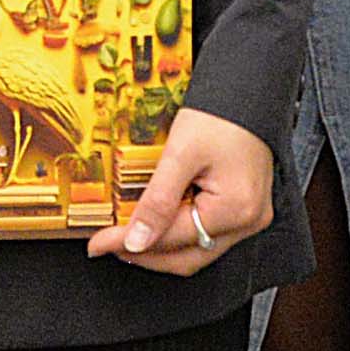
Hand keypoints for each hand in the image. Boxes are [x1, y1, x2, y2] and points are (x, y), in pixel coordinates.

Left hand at [89, 108, 272, 275]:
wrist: (249, 92)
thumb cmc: (222, 115)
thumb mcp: (180, 154)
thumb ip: (157, 201)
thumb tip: (136, 240)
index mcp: (234, 210)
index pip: (171, 239)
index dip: (130, 243)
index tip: (100, 243)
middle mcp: (247, 221)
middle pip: (188, 259)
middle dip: (146, 254)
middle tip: (111, 244)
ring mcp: (249, 218)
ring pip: (197, 251)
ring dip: (162, 247)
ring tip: (130, 235)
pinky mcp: (244, 210)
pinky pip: (208, 234)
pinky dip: (180, 233)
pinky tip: (158, 224)